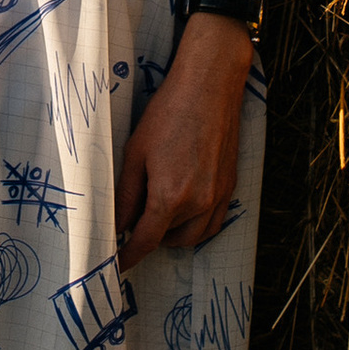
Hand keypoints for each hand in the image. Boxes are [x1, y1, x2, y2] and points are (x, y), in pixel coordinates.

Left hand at [116, 21, 251, 258]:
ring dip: (173, 235)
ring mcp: (219, 197)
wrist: (209, 86)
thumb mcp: (135, 153)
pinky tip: (183, 212)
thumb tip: (118, 224)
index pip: (146, 241)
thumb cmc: (169, 113)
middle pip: (169, 240)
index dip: (129, 256)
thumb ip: (126, 195)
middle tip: (133, 221)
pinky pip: (214, 223)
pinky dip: (197, 228)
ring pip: (194, 237)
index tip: (118, 263)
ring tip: (156, 216)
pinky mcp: (230, 187)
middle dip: (149, 238)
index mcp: (171, 196)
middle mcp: (199, 203)